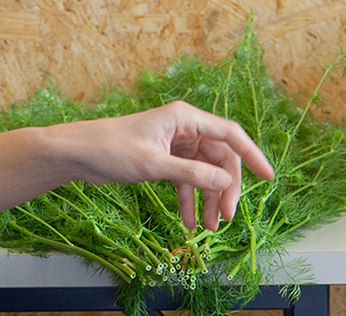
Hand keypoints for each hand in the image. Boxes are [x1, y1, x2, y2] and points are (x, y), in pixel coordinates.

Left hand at [59, 101, 275, 230]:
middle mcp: (184, 128)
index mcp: (185, 118)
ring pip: (204, 173)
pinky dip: (189, 200)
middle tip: (226, 217)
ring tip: (209, 227)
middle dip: (225, 188)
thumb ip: (191, 175)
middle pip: (219, 159)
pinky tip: (188, 222)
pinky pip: (186, 180)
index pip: (230, 134)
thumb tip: (226, 183)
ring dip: (208, 199)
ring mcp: (174, 144)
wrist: (77, 153)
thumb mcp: (153, 165)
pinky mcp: (164, 158)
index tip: (268, 177)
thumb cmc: (111, 149)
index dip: (252, 155)